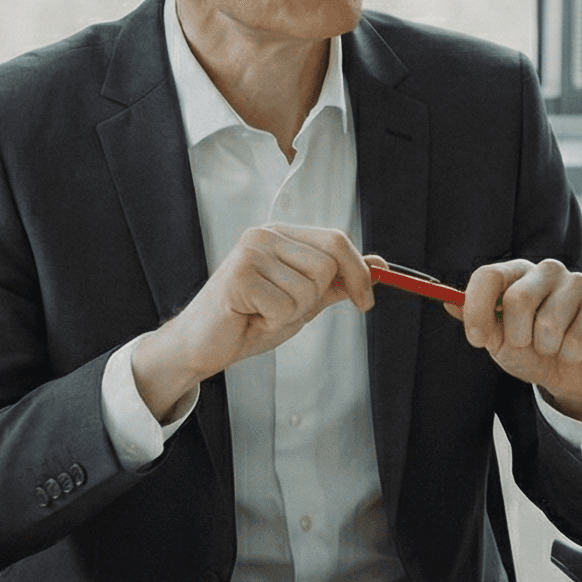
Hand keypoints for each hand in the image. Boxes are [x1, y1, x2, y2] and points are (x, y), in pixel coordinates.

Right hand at [131, 224, 371, 419]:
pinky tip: (250, 320)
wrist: (203, 346)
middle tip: (285, 311)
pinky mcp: (240, 276)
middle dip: (316, 298)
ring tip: (263, 314)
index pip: (336, 240)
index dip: (359, 271)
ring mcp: (251, 252)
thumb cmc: (249, 321)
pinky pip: (286, 307)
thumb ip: (336, 283)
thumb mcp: (302, 301)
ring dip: (292, 314)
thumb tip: (378, 266)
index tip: (367, 302)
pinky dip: (274, 323)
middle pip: (328, 264)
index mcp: (281, 235)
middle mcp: (265, 235)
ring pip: (309, 288)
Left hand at [451, 257, 581, 426]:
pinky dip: (570, 354)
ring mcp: (577, 281)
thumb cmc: (531, 351)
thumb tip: (448, 302)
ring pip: (549, 323)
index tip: (476, 339)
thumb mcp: (498, 340)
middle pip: (518, 298)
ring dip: (546, 348)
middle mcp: (546, 270)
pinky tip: (575, 349)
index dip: (477, 308)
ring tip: (553, 347)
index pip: (488, 275)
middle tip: (526, 345)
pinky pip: (576, 337)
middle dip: (517, 336)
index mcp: (516, 274)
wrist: (572, 373)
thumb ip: (476, 321)